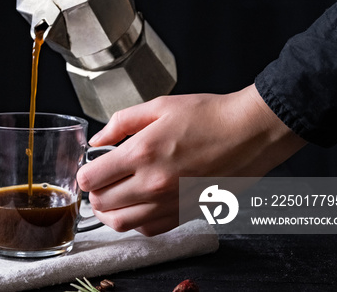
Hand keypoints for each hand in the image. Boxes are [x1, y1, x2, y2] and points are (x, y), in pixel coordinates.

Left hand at [77, 84, 305, 235]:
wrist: (251, 133)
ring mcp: (170, 203)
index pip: (91, 178)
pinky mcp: (186, 214)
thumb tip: (97, 141)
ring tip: (112, 198)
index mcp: (142, 153)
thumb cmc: (209, 116)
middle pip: (102, 204)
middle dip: (93, 193)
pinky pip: (149, 230)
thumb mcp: (159, 106)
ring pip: (121, 224)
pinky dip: (136, 222)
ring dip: (110, 212)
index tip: (89, 168)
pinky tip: (138, 206)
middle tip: (98, 183)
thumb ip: (121, 123)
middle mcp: (153, 184)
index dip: (85, 173)